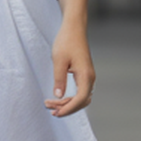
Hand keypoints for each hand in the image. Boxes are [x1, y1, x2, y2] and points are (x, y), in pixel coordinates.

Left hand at [45, 0, 94, 118]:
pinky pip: (80, 91)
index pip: (81, 99)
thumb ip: (59, 79)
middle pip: (82, 101)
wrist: (74, 27)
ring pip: (81, 97)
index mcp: (86, 75)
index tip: (56, 112)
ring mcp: (88, 76)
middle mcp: (90, 77)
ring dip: (68, 103)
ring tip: (51, 105)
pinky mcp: (84, 73)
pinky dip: (70, 97)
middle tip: (50, 110)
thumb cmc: (66, 41)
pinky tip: (58, 98)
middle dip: (67, 108)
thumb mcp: (59, 60)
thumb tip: (58, 96)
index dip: (69, 109)